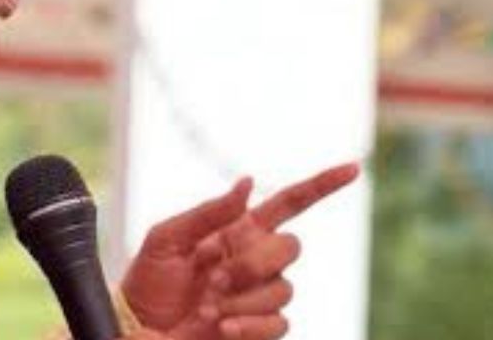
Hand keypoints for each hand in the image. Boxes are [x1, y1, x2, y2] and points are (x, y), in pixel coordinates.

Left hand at [121, 163, 359, 339]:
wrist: (139, 327)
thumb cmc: (148, 281)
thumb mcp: (167, 238)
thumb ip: (209, 212)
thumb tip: (247, 181)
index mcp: (239, 230)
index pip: (290, 204)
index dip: (322, 186)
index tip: (353, 169)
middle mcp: (256, 260)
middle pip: (290, 248)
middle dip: (252, 263)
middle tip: (213, 278)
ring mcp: (261, 295)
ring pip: (283, 289)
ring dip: (243, 298)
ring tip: (208, 306)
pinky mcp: (261, 328)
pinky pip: (279, 323)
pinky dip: (250, 325)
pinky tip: (222, 327)